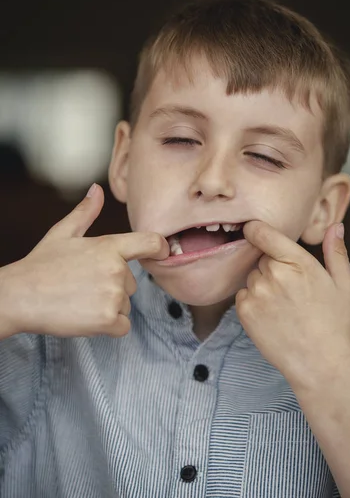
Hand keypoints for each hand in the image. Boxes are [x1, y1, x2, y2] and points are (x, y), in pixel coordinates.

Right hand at [0, 184, 168, 339]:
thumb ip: (86, 212)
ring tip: (80, 300)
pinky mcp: (107, 320)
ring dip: (109, 307)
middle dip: (113, 287)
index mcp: (110, 246)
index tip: (163, 252)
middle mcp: (117, 270)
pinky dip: (108, 326)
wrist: (19, 296)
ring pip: (126, 305)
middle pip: (132, 283)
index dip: (161, 248)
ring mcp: (113, 296)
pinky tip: (85, 316)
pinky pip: (122, 326)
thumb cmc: (41, 264)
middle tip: (83, 285)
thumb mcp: (63, 233)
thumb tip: (97, 189)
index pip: (151, 243)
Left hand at [235, 221, 349, 388]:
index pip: (262, 232)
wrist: (319, 363)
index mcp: (297, 262)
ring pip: (252, 276)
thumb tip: (336, 227)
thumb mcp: (344, 285)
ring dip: (262, 284)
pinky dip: (253, 302)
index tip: (254, 231)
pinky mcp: (245, 311)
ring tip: (283, 306)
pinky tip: (272, 316)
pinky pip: (243, 295)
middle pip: (261, 257)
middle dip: (272, 266)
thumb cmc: (335, 323)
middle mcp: (273, 274)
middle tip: (290, 288)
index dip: (256, 229)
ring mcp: (257, 293)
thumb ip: (336, 252)